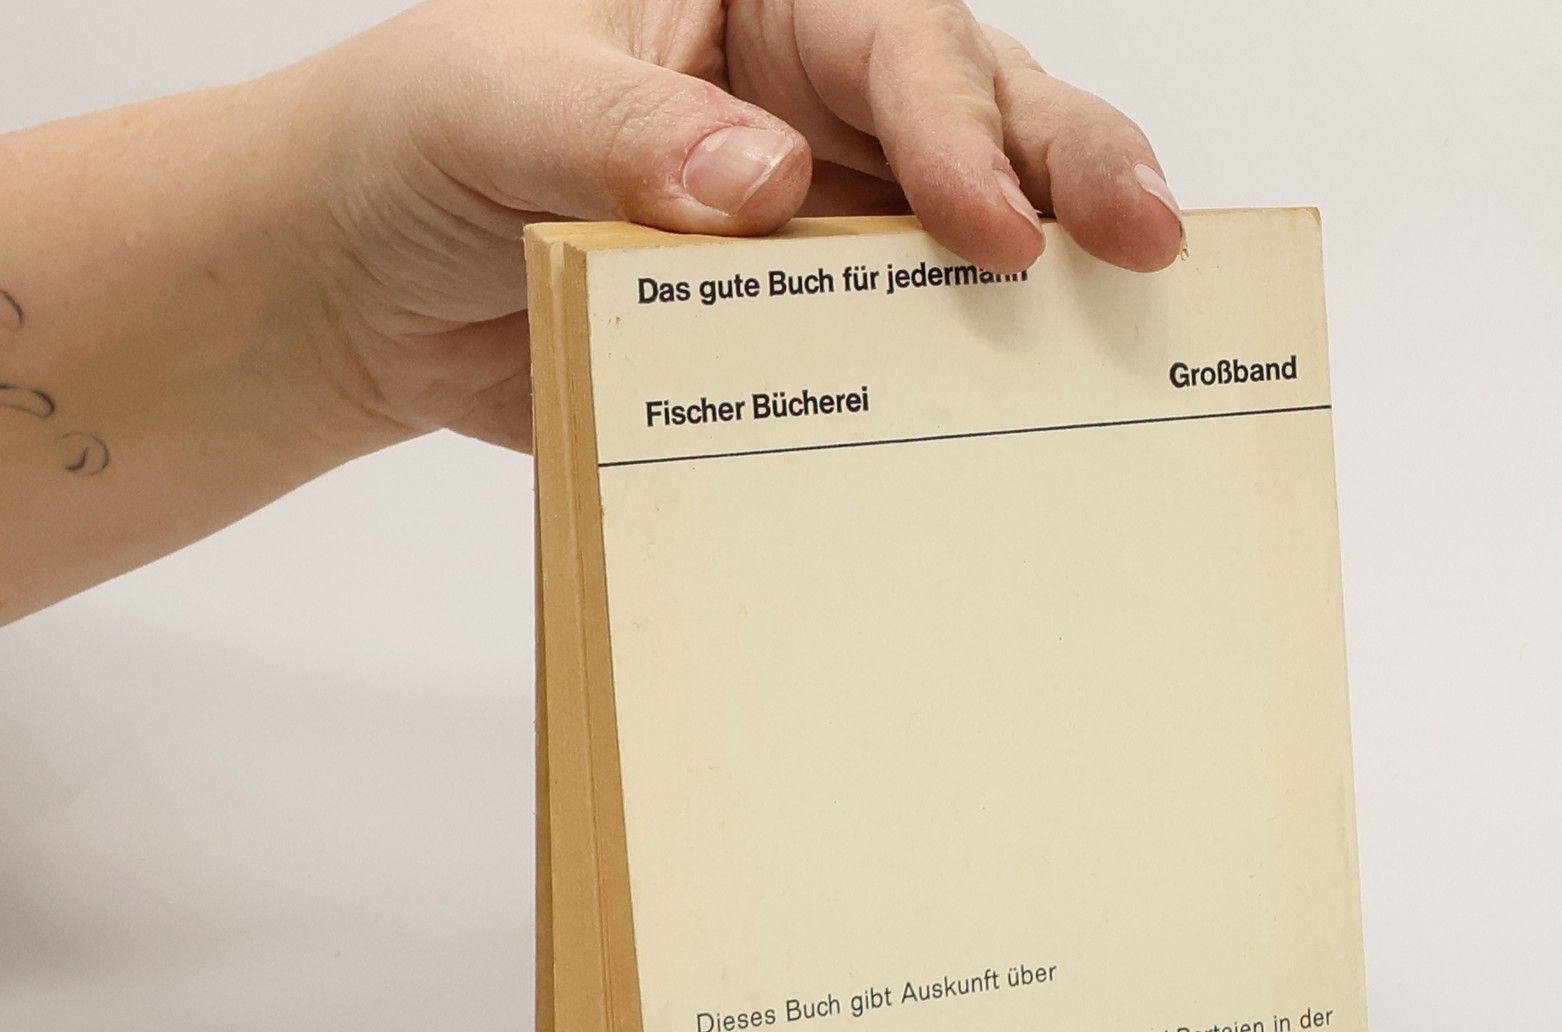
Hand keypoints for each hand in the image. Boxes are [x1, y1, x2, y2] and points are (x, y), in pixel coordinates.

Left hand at [278, 0, 1184, 451]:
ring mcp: (825, 222)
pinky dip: (968, 384)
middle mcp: (814, 99)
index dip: (957, 123)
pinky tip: (1030, 419)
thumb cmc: (407, 147)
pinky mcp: (807, 331)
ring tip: (1135, 333)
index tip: (991, 223)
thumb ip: (617, 127)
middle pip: (982, 112)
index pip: (892, 39)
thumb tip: (765, 182)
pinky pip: (903, 352)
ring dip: (1053, 284)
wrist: (368, 297)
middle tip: (1149, 240)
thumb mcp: (486, 102)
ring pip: (972, 237)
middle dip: (1072, 168)